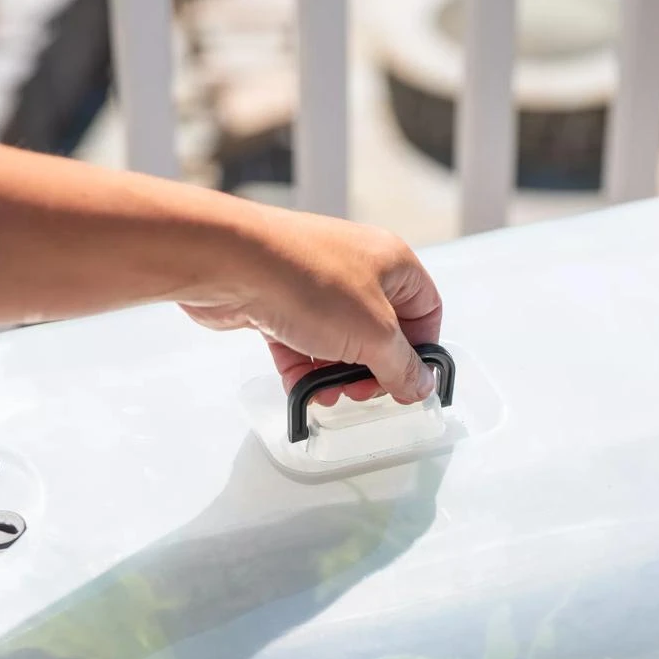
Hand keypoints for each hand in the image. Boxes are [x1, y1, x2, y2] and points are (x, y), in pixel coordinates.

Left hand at [179, 207, 441, 405]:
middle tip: (360, 392)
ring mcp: (318, 285)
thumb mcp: (374, 334)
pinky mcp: (283, 302)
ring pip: (340, 342)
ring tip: (327, 395)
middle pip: (381, 333)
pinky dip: (304, 370)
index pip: (426, 310)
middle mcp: (358, 269)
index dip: (421, 351)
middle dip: (373, 370)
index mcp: (393, 263)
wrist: (232, 265)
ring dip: (337, 375)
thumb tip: (421, 384)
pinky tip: (300, 390)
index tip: (408, 384)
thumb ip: (402, 365)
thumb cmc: (306, 280)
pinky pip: (303, 344)